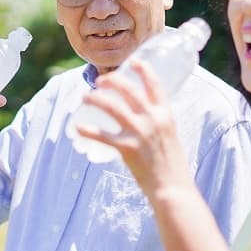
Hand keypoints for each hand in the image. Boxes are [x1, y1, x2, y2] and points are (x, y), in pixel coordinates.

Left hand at [76, 60, 193, 195]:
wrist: (172, 189)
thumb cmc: (172, 166)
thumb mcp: (170, 137)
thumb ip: (158, 124)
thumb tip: (144, 116)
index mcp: (166, 114)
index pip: (154, 84)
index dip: (142, 70)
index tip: (133, 62)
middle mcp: (153, 119)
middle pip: (129, 90)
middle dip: (112, 81)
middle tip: (100, 81)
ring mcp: (139, 133)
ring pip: (112, 107)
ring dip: (95, 99)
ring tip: (84, 97)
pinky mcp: (127, 149)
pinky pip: (102, 135)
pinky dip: (87, 130)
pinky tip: (77, 127)